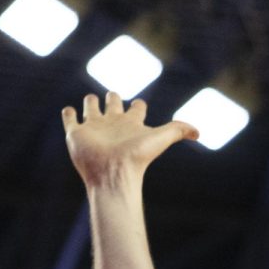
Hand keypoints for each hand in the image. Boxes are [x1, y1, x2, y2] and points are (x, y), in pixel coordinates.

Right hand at [62, 92, 198, 186]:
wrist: (114, 172)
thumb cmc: (137, 157)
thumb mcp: (161, 138)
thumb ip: (179, 129)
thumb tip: (199, 133)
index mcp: (131, 123)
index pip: (136, 109)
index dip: (138, 104)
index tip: (139, 103)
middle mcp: (113, 124)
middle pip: (112, 104)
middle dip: (112, 97)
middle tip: (113, 96)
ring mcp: (93, 128)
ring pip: (90, 108)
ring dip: (91, 102)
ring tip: (91, 100)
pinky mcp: (76, 133)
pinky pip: (70, 119)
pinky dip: (69, 114)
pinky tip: (70, 111)